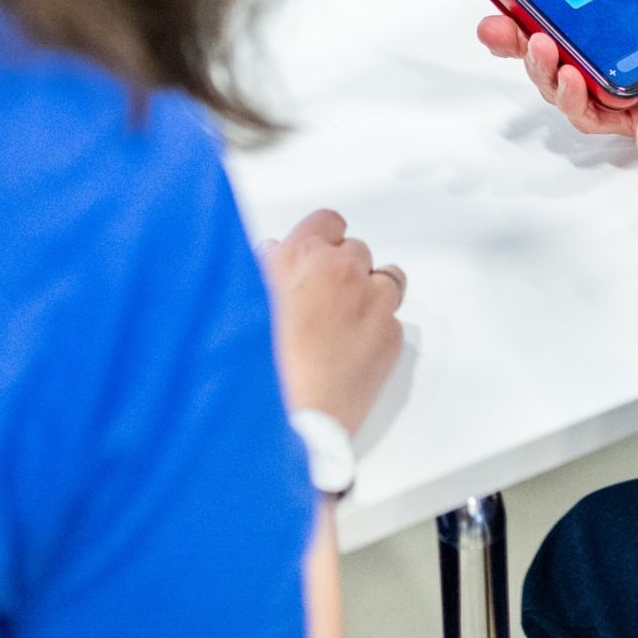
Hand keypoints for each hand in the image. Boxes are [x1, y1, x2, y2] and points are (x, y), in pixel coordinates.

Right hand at [260, 210, 405, 434]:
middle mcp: (341, 271)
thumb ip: (265, 271)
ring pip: (387, 278)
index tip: (320, 253)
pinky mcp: (390, 336)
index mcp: (300, 255)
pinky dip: (378, 327)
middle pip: (357, 250)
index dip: (323, 240)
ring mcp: (371, 302)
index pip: (328, 221)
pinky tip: (354, 347)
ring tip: (346, 320)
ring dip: (369, 292)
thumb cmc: (257, 367)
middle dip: (343, 269)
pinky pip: (393, 317)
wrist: (286, 415)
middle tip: (324, 299)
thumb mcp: (244, 301)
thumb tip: (274, 259)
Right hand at [476, 0, 637, 136]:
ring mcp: (633, 77)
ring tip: (537, 43)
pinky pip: (597, 114)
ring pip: (566, 80)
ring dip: (539, 65)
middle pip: (555, 41)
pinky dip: (575, 99)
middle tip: (496, 21)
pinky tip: (571, 78)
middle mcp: (625, 41)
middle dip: (515, 33)